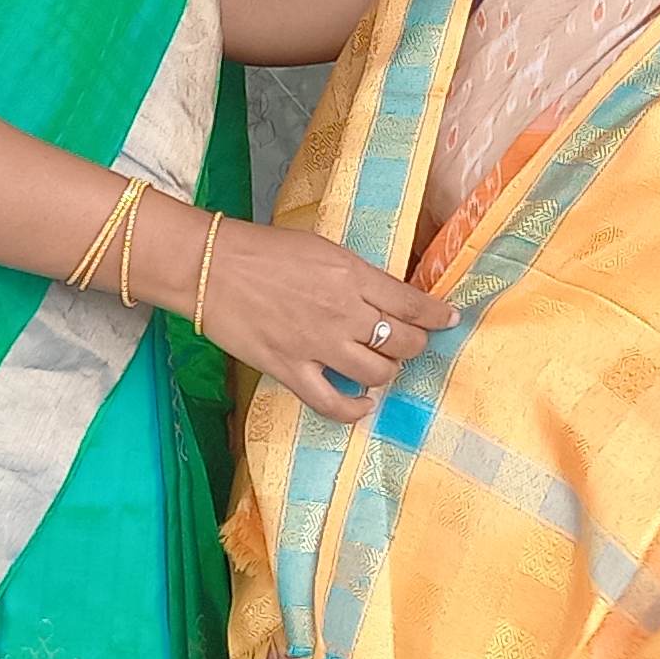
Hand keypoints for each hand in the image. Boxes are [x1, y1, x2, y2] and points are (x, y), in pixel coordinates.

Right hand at [183, 211, 453, 421]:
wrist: (210, 267)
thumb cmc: (262, 249)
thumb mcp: (321, 248)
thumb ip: (355, 275)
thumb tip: (382, 295)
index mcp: (352, 275)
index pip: (411, 303)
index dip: (436, 315)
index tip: (449, 319)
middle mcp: (343, 312)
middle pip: (402, 342)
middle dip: (415, 345)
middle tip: (409, 343)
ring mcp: (318, 345)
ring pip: (377, 374)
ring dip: (388, 373)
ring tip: (382, 367)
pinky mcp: (291, 370)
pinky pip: (333, 404)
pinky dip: (354, 410)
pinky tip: (362, 404)